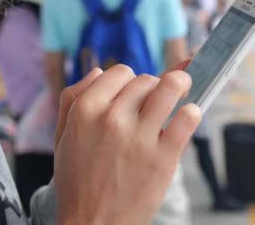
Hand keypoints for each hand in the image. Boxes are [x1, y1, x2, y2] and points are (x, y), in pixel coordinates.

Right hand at [54, 63, 200, 224]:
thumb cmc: (79, 182)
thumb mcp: (63, 137)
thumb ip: (73, 99)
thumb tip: (97, 71)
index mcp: (86, 110)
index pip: (120, 72)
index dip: (130, 81)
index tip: (137, 93)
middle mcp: (112, 118)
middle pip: (146, 80)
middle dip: (154, 88)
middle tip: (156, 103)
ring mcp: (139, 137)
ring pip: (170, 87)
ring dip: (180, 85)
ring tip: (182, 91)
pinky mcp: (163, 156)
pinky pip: (187, 118)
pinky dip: (192, 113)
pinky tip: (187, 117)